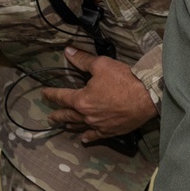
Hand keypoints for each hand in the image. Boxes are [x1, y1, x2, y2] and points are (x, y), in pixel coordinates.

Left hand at [42, 48, 156, 142]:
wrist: (146, 97)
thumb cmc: (123, 80)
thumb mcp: (101, 65)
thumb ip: (83, 60)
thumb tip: (67, 52)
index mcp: (81, 100)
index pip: (61, 96)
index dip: (51, 94)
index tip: (44, 93)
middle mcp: (86, 115)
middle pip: (68, 115)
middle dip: (58, 115)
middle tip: (50, 117)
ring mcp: (98, 125)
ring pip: (79, 127)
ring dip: (70, 125)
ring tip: (64, 126)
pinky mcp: (110, 131)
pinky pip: (95, 135)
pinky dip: (88, 137)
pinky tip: (84, 138)